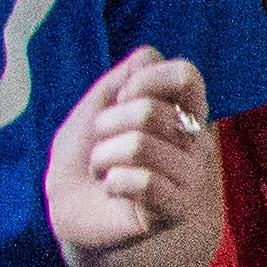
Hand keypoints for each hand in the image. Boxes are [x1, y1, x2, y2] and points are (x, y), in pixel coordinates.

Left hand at [47, 45, 213, 266]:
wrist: (70, 211)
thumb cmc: (83, 158)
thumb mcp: (91, 109)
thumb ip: (119, 80)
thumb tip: (148, 55)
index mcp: (182, 110)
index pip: (184, 75)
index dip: (142, 82)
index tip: (120, 101)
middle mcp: (196, 140)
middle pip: (150, 111)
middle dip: (106, 127)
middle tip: (105, 147)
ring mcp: (191, 175)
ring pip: (139, 146)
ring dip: (103, 160)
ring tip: (107, 173)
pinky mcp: (179, 208)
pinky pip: (142, 181)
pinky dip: (113, 185)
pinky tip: (117, 193)